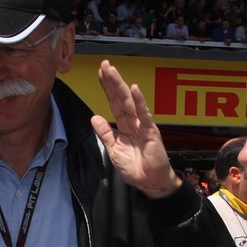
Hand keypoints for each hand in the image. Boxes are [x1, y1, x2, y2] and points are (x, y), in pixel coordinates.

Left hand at [89, 60, 179, 198]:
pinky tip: (134, 89)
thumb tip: (95, 117)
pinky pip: (144, 114)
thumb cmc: (135, 167)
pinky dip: (140, 101)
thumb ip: (105, 134)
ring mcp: (142, 124)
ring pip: (129, 102)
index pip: (114, 103)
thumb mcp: (113, 150)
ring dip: (121, 86)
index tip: (100, 74)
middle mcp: (133, 121)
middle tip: (105, 64)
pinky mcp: (151, 131)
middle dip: (112, 81)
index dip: (107, 88)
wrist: (150, 182)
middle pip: (120, 98)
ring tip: (113, 71)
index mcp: (124, 125)